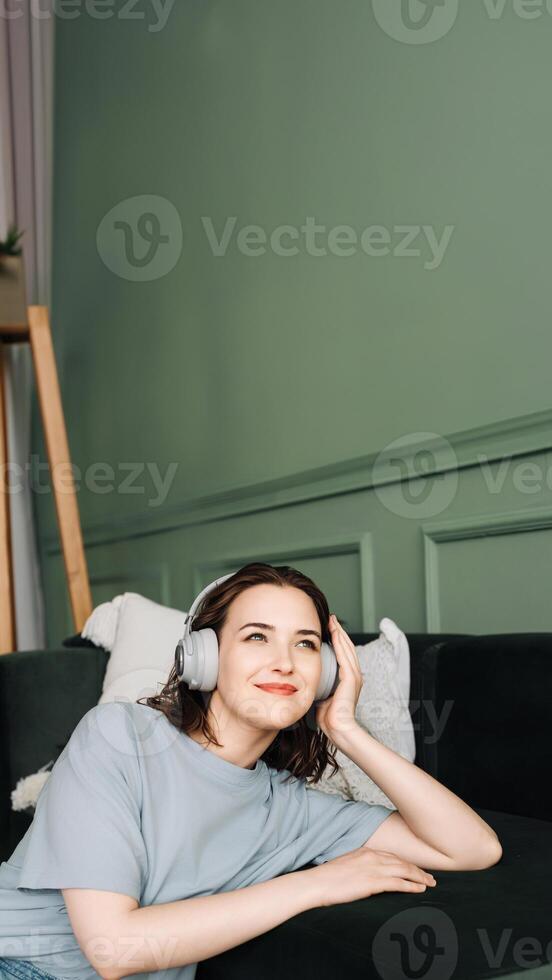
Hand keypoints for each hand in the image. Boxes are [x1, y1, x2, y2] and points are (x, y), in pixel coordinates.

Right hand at [301, 845, 436, 908]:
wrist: (317, 883)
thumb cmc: (327, 877)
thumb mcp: (346, 865)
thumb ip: (359, 866)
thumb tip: (366, 874)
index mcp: (366, 852)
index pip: (392, 856)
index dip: (406, 863)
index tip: (415, 868)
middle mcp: (372, 857)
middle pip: (402, 862)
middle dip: (418, 870)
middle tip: (430, 877)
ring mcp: (373, 869)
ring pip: (404, 871)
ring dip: (419, 877)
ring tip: (430, 883)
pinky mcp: (373, 883)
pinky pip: (398, 883)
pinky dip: (411, 885)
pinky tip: (419, 889)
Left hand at [315, 614, 362, 742]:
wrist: (338, 729)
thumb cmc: (329, 718)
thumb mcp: (323, 697)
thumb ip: (319, 687)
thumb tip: (308, 682)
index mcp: (348, 679)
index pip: (343, 654)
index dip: (337, 640)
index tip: (329, 629)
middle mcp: (354, 675)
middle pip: (347, 647)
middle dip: (339, 632)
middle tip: (332, 619)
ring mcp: (354, 676)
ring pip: (347, 648)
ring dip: (340, 634)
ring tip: (333, 622)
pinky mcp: (351, 678)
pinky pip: (345, 656)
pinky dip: (340, 643)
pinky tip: (335, 633)